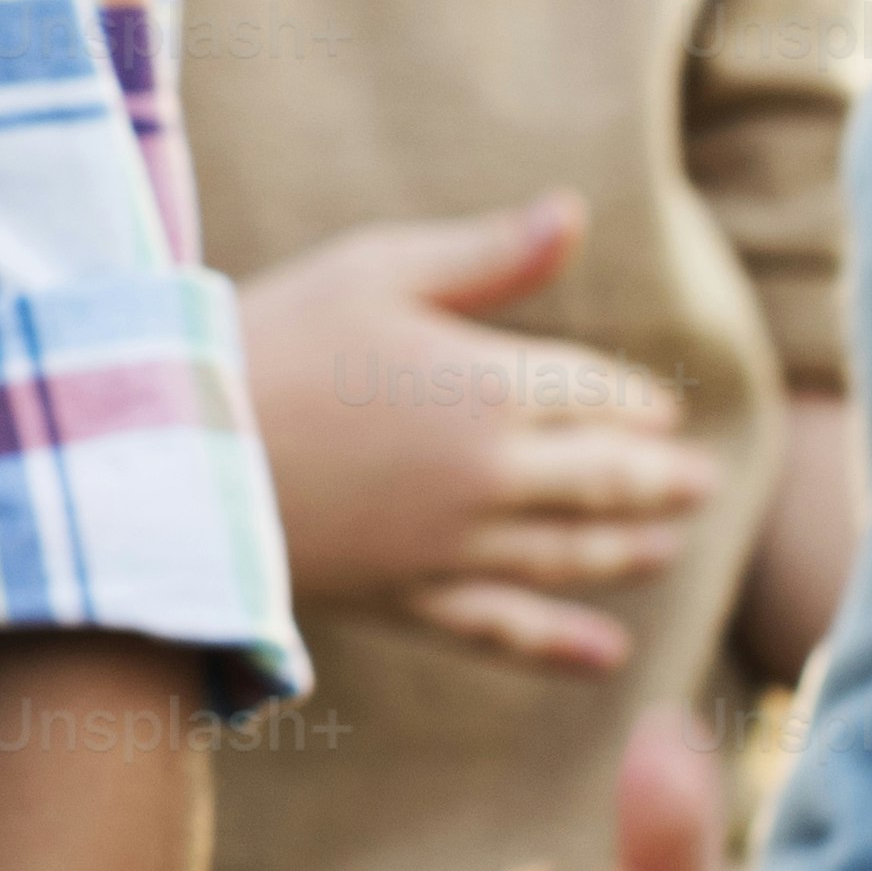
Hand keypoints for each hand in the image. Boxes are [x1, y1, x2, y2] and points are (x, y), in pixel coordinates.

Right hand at [236, 201, 712, 674]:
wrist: (170, 450)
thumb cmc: (270, 340)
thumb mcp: (377, 269)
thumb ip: (487, 254)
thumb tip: (575, 214)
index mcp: (492, 387)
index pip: (599, 396)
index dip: (638, 404)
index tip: (663, 411)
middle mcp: (493, 476)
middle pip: (605, 480)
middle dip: (658, 480)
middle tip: (701, 482)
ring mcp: (453, 546)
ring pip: (569, 555)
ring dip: (630, 550)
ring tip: (667, 546)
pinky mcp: (407, 597)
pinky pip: (503, 631)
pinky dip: (561, 647)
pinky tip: (606, 656)